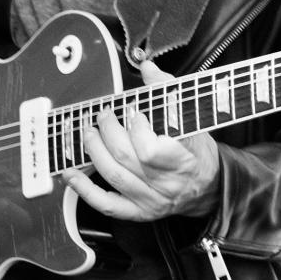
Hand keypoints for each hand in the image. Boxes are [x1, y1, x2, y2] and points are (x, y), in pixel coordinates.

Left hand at [62, 60, 220, 220]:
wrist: (208, 187)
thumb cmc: (198, 152)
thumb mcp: (192, 119)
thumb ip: (168, 90)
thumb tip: (147, 68)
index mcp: (183, 159)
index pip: (151, 150)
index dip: (136, 129)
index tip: (134, 112)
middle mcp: (166, 182)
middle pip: (126, 158)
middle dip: (108, 131)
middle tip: (104, 115)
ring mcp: (151, 199)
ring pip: (114, 176)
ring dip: (95, 151)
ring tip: (89, 133)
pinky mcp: (139, 211)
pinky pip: (107, 204)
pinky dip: (85, 189)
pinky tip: (71, 174)